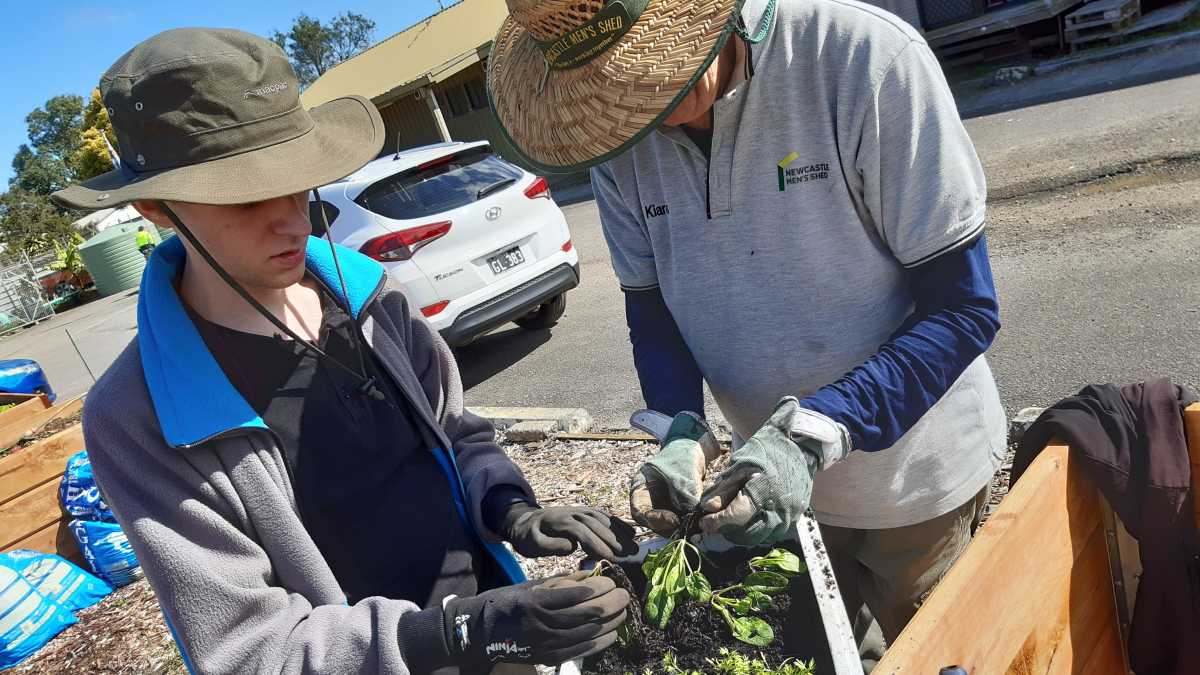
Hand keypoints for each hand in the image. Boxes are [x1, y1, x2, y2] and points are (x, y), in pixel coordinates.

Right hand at [443, 571, 628, 667]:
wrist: (480, 633)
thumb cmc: (505, 603)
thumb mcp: (529, 586)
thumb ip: (559, 581)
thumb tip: (589, 574)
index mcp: (535, 602)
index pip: (574, 595)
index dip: (597, 588)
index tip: (611, 580)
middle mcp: (541, 624)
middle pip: (585, 615)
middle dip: (610, 604)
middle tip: (625, 595)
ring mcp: (544, 644)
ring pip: (586, 634)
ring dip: (609, 623)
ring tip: (623, 612)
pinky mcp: (547, 657)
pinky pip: (579, 652)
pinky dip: (599, 643)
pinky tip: (612, 634)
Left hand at [503, 504, 638, 559]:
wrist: (526, 521)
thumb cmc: (529, 537)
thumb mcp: (532, 544)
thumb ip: (549, 545)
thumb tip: (571, 546)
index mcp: (559, 521)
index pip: (582, 532)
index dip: (597, 545)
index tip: (611, 558)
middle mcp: (574, 512)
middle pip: (597, 525)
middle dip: (615, 540)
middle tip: (631, 555)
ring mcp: (581, 510)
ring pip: (604, 520)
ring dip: (620, 533)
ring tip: (634, 548)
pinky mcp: (586, 512)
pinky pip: (605, 516)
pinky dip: (619, 524)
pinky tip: (631, 534)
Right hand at [629, 411, 722, 535]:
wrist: (693, 449)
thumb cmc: (681, 456)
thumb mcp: (681, 475)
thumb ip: (684, 497)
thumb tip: (691, 519)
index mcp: (640, 488)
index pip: (640, 511)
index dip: (656, 520)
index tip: (674, 521)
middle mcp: (648, 500)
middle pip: (653, 522)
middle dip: (671, 527)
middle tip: (689, 528)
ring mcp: (661, 506)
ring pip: (667, 525)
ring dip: (681, 528)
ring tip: (697, 526)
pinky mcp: (675, 510)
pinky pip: (679, 521)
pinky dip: (688, 524)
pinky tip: (700, 522)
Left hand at [697, 398, 847, 545]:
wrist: (800, 446)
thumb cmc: (767, 450)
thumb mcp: (740, 464)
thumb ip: (723, 489)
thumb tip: (707, 508)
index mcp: (764, 492)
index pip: (734, 518)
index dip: (715, 522)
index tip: (703, 521)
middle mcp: (779, 510)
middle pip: (745, 534)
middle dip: (726, 529)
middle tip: (715, 519)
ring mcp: (790, 517)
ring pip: (758, 537)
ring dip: (741, 531)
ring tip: (730, 517)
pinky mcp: (794, 519)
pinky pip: (771, 532)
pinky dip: (756, 528)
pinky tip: (748, 516)